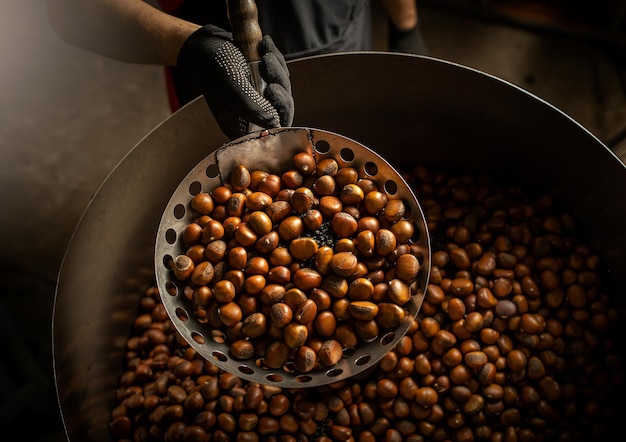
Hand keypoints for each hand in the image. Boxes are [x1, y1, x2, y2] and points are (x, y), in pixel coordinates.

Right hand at [177, 25, 293, 138]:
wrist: (206, 42)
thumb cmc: (215, 64)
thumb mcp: (231, 86)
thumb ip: (251, 108)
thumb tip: (274, 124)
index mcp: (241, 125)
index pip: (272, 128)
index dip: (279, 110)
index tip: (271, 88)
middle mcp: (252, 115)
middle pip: (283, 107)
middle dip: (279, 82)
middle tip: (267, 63)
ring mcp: (260, 98)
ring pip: (284, 88)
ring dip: (276, 67)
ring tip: (263, 53)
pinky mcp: (264, 83)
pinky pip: (280, 73)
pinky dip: (275, 58)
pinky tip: (264, 46)